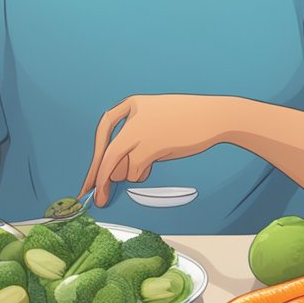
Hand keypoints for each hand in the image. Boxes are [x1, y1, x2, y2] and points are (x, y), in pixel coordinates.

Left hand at [80, 94, 239, 206]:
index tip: (90, 180)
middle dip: (100, 181)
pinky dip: (142, 174)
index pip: (102, 133)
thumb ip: (133, 138)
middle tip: (97, 198)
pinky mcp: (151, 145)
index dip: (95, 159)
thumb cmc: (186, 120)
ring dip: (132, 173)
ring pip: (121, 166)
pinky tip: (155, 162)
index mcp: (131, 104)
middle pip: (106, 155)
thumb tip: (113, 170)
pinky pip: (135, 171)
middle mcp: (131, 117)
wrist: (213, 116)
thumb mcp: (154, 120)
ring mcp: (140, 131)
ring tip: (150, 160)